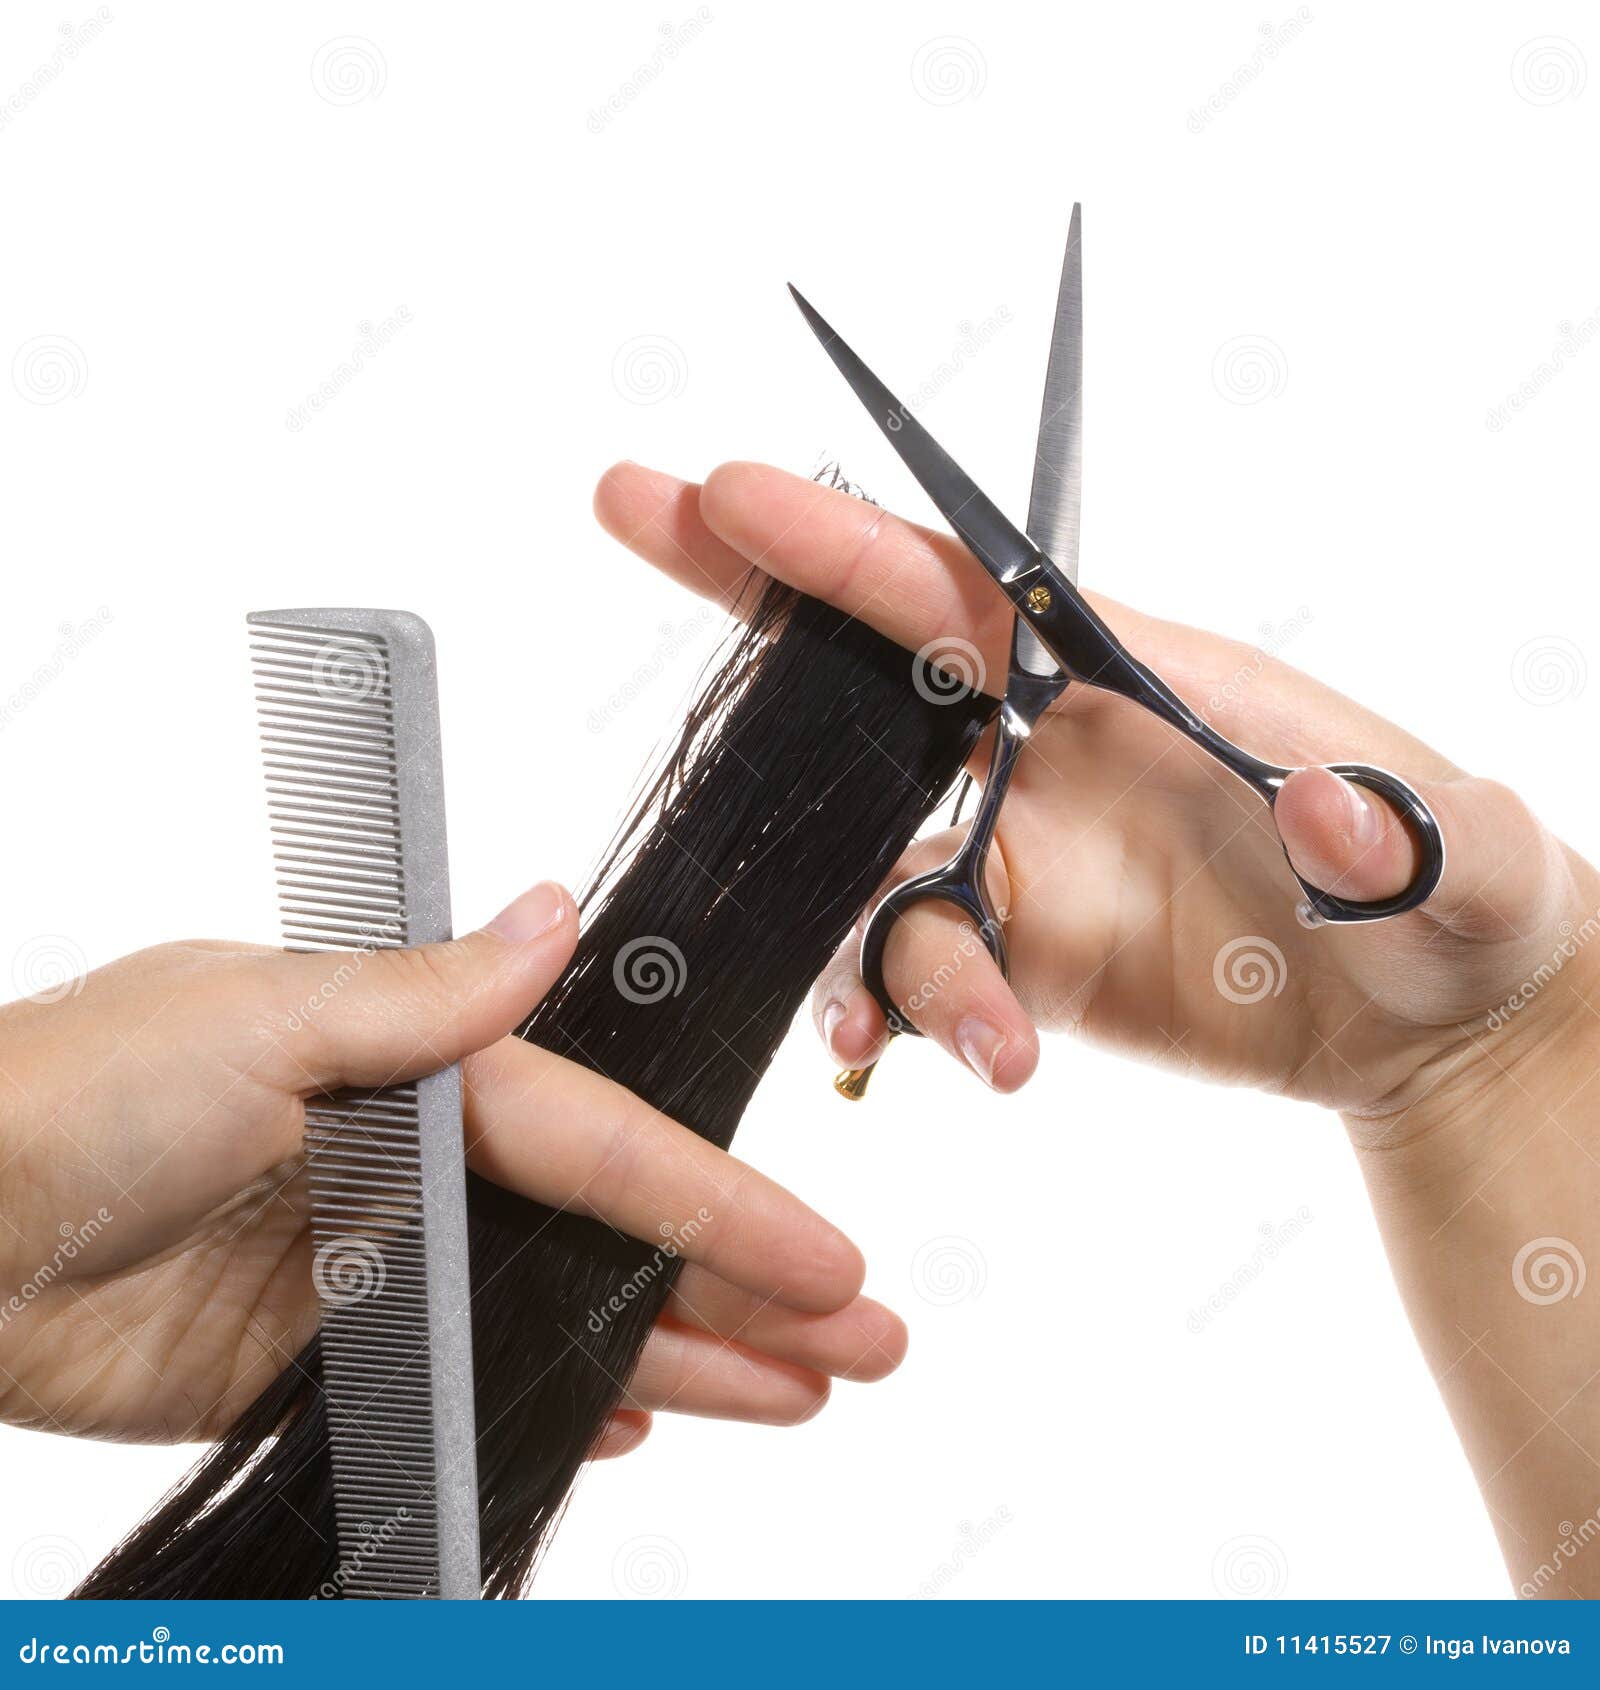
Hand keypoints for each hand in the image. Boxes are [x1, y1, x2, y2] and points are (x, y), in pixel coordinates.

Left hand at [0, 882, 904, 1450]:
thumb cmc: (69, 1094)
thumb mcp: (258, 1016)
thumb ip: (423, 997)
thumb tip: (552, 917)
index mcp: (411, 1063)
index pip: (601, 1142)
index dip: (718, 1203)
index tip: (827, 1260)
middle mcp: (412, 1160)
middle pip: (610, 1236)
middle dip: (743, 1287)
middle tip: (864, 1344)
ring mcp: (375, 1267)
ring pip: (562, 1318)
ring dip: (681, 1354)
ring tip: (803, 1392)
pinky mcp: (322, 1359)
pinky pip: (474, 1387)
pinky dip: (561, 1399)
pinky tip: (648, 1413)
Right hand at [593, 460, 1593, 1122]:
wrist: (1423, 1015)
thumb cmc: (1454, 893)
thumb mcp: (1469, 859)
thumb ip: (1409, 836)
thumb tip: (1321, 809)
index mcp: (1130, 674)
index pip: (967, 590)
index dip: (847, 542)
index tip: (731, 486)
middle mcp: (1047, 750)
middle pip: (866, 668)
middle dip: (750, 592)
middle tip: (634, 505)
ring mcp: (1017, 856)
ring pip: (873, 869)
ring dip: (875, 937)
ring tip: (955, 1031)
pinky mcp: (1017, 960)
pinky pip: (913, 976)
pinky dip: (898, 1013)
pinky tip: (931, 1057)